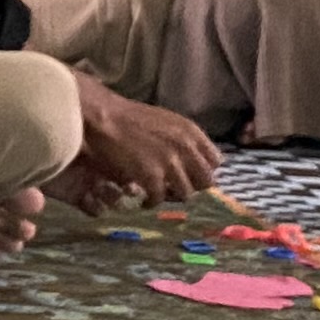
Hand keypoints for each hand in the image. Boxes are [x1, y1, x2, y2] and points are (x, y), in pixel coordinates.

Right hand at [59, 78, 216, 212]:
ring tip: (158, 195)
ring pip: (185, 194)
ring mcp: (170, 163)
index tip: (191, 176)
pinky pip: (159, 198)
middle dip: (192, 187)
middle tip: (176, 189)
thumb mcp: (166, 122)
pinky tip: (144, 201)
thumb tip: (190, 160)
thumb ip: (183, 139)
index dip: (202, 171)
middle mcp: (186, 148)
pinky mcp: (152, 177)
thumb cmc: (129, 117)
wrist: (104, 117)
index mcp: (191, 132)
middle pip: (205, 182)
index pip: (215, 161)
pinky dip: (152, 202)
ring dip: (171, 197)